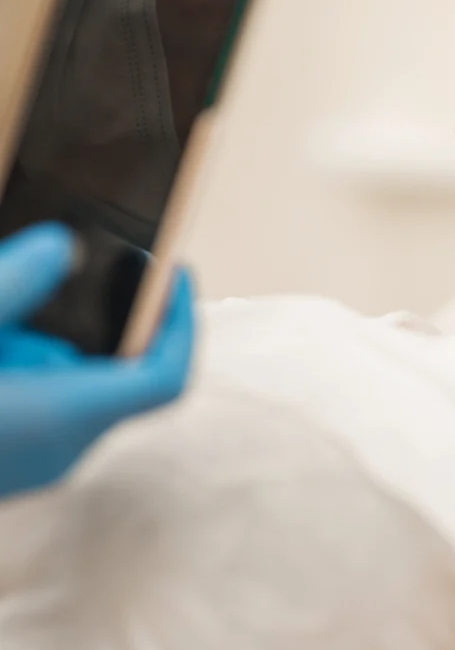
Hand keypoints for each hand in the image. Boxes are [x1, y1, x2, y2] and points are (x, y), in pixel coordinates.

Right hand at [0, 223, 195, 498]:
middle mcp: (66, 445)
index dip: (183, 322)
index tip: (174, 276)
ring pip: (80, 384)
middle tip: (84, 268)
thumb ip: (11, 287)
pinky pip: (48, 402)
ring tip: (19, 307)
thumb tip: (63, 246)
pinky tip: (2, 338)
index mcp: (65, 415)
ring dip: (59, 337)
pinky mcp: (15, 460)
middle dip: (106, 316)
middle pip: (124, 372)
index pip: (166, 376)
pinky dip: (32, 362)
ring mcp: (41, 459)